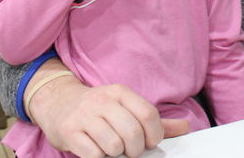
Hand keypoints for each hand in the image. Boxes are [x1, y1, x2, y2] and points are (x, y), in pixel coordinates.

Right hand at [27, 61, 188, 157]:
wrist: (58, 102)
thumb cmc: (98, 109)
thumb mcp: (126, 107)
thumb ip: (154, 120)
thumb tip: (184, 127)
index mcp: (121, 92)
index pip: (148, 115)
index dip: (154, 135)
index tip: (148, 142)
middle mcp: (103, 101)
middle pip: (133, 133)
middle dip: (136, 149)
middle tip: (130, 150)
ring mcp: (85, 116)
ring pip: (114, 145)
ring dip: (116, 153)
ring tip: (111, 148)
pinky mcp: (70, 132)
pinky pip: (93, 154)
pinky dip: (99, 157)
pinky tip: (96, 149)